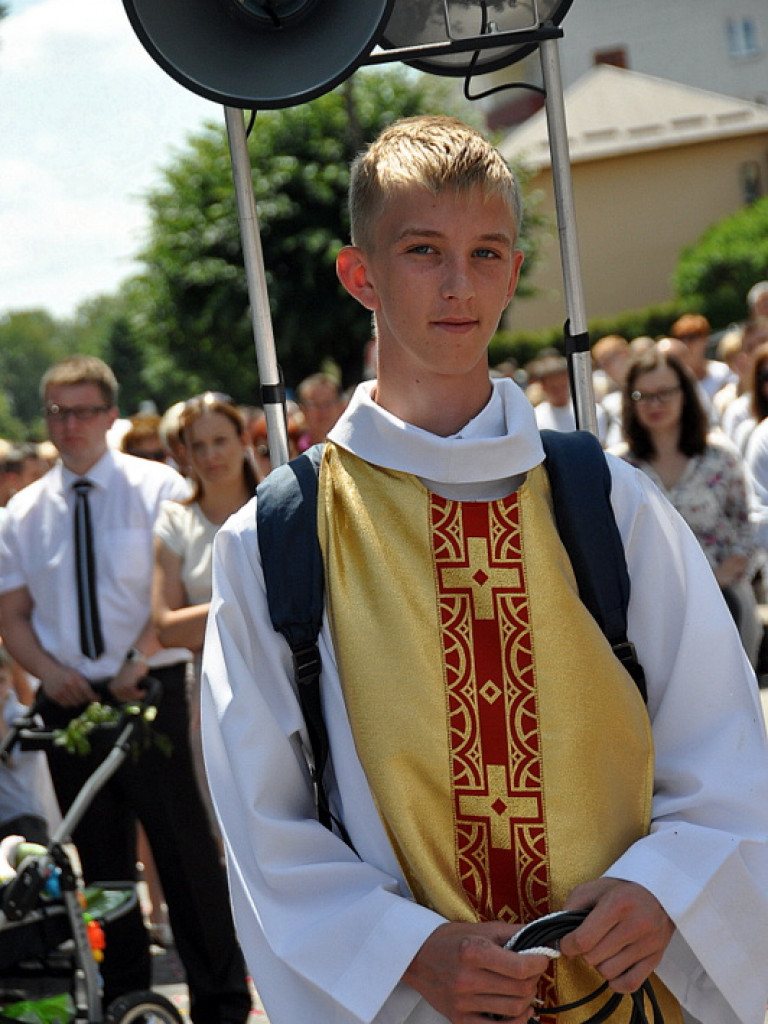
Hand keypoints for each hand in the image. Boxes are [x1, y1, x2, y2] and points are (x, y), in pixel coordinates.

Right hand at [42, 665, 97, 706]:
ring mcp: (61, 692)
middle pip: (82, 699)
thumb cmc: (65, 672)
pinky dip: (70, 704)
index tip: (98, 698)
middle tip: (88, 698)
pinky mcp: (55, 696)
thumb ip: (84, 682)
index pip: (88, 692)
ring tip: (79, 698)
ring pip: (74, 703)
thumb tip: (95, 693)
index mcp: (75, 679)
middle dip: (86, 699)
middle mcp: (68, 686)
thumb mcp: (76, 673)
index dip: (94, 697)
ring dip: (78, 702)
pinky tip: (71, 699)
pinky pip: (66, 705)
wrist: (49, 671)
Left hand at [108, 657, 148, 702]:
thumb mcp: (125, 680)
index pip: (120, 700)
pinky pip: (135, 695)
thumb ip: (125, 689)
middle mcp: (114, 688)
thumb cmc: (132, 670)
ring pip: (130, 698)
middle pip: (125, 700)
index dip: (130, 699)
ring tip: (143, 691)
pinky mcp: (128, 685)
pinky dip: (141, 694)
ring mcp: (121, 687)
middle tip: (141, 693)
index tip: (137, 696)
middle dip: (134, 698)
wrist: (136, 659)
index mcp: (112, 687)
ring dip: (138, 696)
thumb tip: (130, 702)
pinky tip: (144, 690)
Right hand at [403, 921, 550, 1023]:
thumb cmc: (450, 940)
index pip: (520, 967)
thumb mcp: (479, 928)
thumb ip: (511, 932)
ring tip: (525, 989)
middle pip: (520, 989)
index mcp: (473, 951)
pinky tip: (519, 1011)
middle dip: (534, 980)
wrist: (416, 958)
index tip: (542, 958)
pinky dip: (516, 1023)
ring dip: (527, 1000)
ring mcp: (462, 1002)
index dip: (539, 963)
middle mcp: (467, 978)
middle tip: (532, 971)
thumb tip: (540, 937)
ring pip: (514, 1010)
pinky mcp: (459, 1019)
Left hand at [560, 878, 673, 992]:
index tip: (566, 943)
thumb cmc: (621, 891)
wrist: (660, 893)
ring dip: (600, 964)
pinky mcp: (655, 959)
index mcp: (616, 905)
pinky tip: (614, 966)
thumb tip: (559, 938)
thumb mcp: (594, 888)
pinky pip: (629, 984)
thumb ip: (571, 907)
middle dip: (584, 951)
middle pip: (593, 958)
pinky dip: (616, 981)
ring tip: (604, 949)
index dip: (567, 945)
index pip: (583, 940)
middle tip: (589, 941)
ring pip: (608, 972)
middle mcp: (634, 926)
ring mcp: (647, 944)